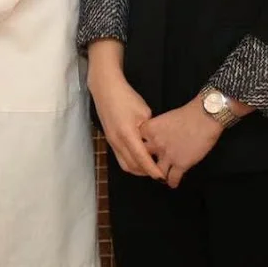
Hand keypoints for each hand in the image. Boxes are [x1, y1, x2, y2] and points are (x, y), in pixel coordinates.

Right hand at [87, 58, 164, 180]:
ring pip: (125, 164)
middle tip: (159, 173)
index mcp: (127, 134)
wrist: (105, 89)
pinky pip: (120, 158)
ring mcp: (111, 142)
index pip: (141, 158)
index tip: (162, 177)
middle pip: (132, 166)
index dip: (152, 169)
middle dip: (145, 172)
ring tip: (150, 168)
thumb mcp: (144, 112)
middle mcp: (117, 141)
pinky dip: (131, 162)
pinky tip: (140, 158)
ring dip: (137, 169)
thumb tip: (154, 142)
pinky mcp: (109, 140)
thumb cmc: (126, 98)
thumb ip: (149, 130)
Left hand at [139, 96, 222, 188]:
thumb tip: (155, 138)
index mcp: (149, 129)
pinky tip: (173, 183)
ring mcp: (168, 155)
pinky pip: (172, 179)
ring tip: (161, 177)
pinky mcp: (181, 164)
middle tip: (147, 168)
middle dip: (144, 165)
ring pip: (157, 173)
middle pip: (142, 159)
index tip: (138, 153)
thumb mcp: (164, 118)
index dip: (136, 149)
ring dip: (159, 175)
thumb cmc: (187, 114)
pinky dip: (172, 182)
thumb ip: (156, 130)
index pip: (134, 142)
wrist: (205, 117)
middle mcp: (155, 144)